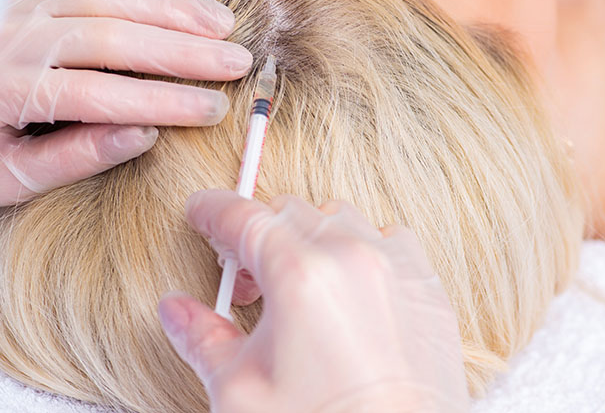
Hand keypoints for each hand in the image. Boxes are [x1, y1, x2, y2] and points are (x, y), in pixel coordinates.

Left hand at [0, 0, 252, 222]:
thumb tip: (144, 136)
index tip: (214, 109)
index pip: (99, 93)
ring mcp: (8, 6)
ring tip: (221, 25)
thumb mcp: (3, 184)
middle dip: (181, 49)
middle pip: (109, 34)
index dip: (164, 100)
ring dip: (167, 9)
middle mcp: (3, 38)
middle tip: (237, 61)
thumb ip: (72, 159)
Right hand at [157, 190, 469, 412]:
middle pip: (290, 211)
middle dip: (258, 234)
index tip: (200, 214)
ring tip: (297, 288)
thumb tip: (176, 310)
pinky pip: (389, 241)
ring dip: (310, 238)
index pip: (244, 218)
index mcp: (300, 275)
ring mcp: (397, 267)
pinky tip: (348, 291)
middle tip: (243, 281)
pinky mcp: (428, 288)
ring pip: (341, 219)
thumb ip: (204, 338)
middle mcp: (352, 257)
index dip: (213, 211)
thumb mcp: (241, 393)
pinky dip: (362, 250)